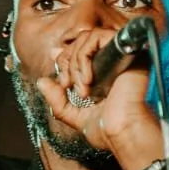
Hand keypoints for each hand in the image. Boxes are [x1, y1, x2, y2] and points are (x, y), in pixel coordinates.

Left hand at [34, 26, 168, 169]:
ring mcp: (121, 53)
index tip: (63, 83)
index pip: (78, 48)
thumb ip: (57, 100)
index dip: (64, 62)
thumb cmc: (107, 129)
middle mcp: (114, 59)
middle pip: (80, 40)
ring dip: (76, 62)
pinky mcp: (127, 50)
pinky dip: (85, 56)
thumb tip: (42, 82)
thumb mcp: (75, 116)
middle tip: (68, 85)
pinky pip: (98, 37)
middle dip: (67, 62)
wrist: (124, 132)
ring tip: (81, 86)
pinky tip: (88, 79)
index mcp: (105, 71)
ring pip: (88, 37)